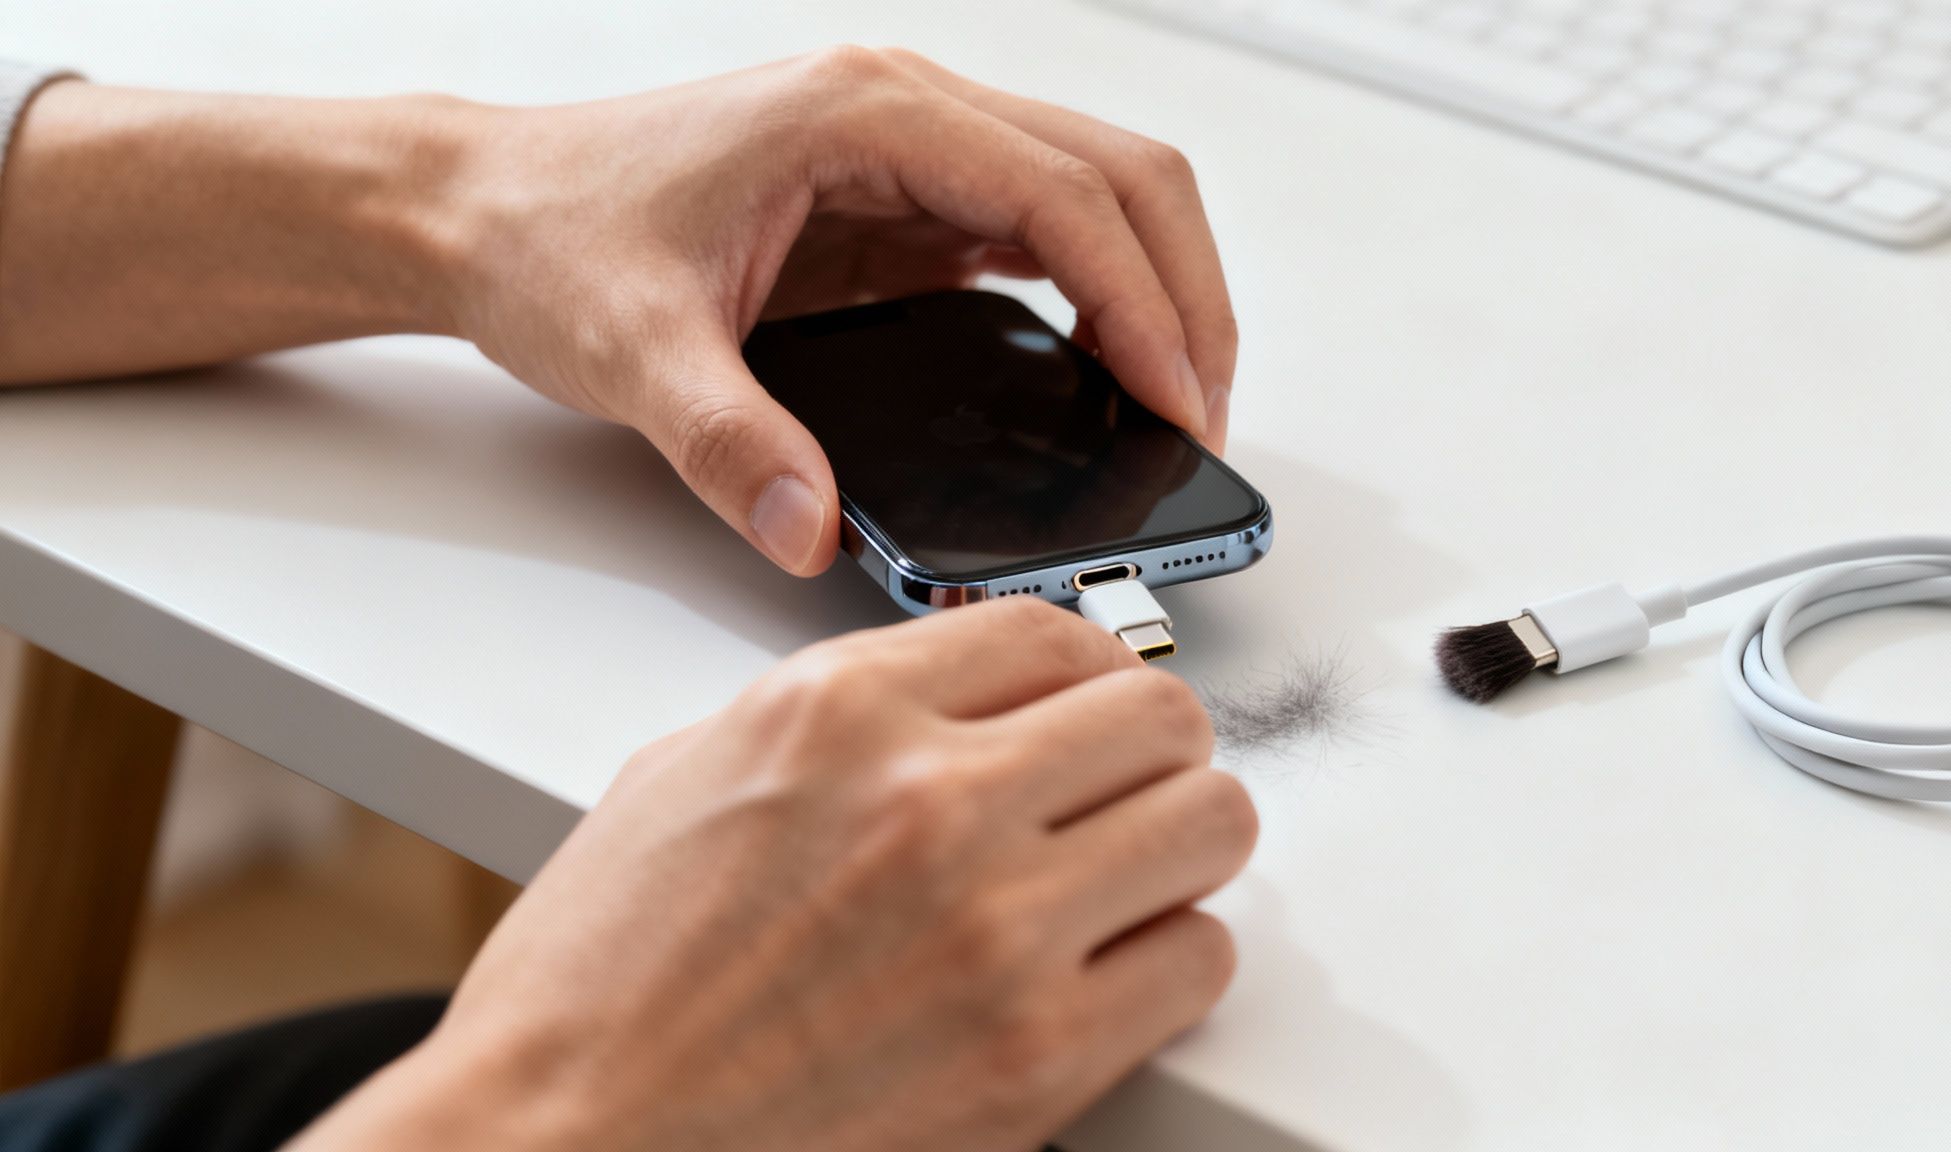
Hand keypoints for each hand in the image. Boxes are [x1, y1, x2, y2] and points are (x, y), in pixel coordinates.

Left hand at [0, 51, 1234, 574]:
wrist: (483, 206)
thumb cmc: (549, 237)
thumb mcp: (630, 350)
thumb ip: (727, 442)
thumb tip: (813, 530)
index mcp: (864, 113)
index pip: (1066, 195)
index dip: (1146, 304)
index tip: (1181, 405)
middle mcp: (905, 110)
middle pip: (1120, 172)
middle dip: (1188, 291)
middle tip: (1202, 416)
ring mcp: (911, 147)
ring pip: (1099, 188)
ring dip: (1159, 284)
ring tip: (1178, 402)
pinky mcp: (902, 196)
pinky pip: (1042, 227)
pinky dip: (1100, 291)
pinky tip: (1103, 372)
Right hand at [292, 598, 1257, 1151]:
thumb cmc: (592, 993)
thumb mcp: (684, 779)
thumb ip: (836, 720)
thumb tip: (946, 705)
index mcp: (835, 713)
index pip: (1052, 628)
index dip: (1087, 667)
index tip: (1089, 702)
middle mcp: (928, 799)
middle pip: (1160, 716)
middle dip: (1151, 748)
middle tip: (1121, 789)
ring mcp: (993, 931)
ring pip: (1210, 825)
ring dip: (1178, 846)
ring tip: (1126, 878)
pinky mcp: (1034, 1059)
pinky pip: (1197, 963)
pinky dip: (1169, 961)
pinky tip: (1108, 973)